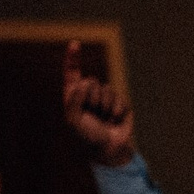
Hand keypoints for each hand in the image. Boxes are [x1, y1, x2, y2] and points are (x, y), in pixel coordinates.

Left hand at [62, 41, 136, 167]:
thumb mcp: (73, 120)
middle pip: (91, 81)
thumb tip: (82, 82)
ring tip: (103, 119)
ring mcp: (105, 98)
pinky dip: (116, 111)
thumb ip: (74, 100)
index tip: (75, 44)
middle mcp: (89, 94)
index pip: (72, 73)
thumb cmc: (86, 136)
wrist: (108, 149)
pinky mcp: (121, 104)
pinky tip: (114, 120)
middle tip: (93, 114)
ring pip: (107, 89)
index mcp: (74, 95)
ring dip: (105, 107)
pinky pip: (120, 99)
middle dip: (92, 98)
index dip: (73, 58)